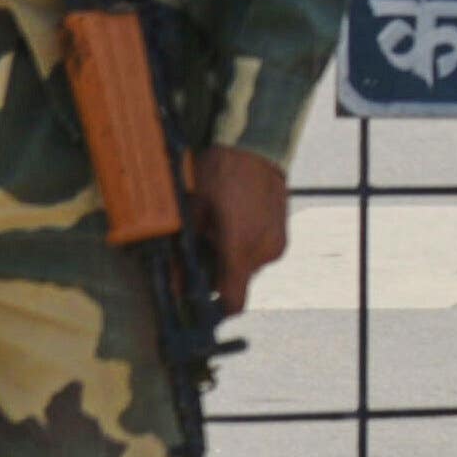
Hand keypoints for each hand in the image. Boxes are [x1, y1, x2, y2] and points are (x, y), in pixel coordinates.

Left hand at [192, 141, 285, 314]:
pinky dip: (244, 245)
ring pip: (247, 267)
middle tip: (201, 244)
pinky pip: (259, 252)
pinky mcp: (282, 234)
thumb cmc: (220, 172)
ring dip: (230, 256)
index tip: (198, 303)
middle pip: (235, 282)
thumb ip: (183, 252)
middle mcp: (264, 251)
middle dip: (215, 270)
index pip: (233, 301)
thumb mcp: (192, 210)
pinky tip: (234, 221)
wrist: (256, 146)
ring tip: (218, 226)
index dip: (214, 309)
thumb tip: (174, 284)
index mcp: (241, 247)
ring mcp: (277, 243)